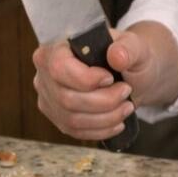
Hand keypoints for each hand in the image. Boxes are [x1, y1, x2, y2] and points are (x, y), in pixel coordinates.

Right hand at [32, 28, 149, 141]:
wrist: (129, 75)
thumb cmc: (126, 56)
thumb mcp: (132, 44)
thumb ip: (127, 47)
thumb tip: (116, 56)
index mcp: (54, 51)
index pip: (59, 68)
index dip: (86, 79)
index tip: (111, 78)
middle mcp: (44, 76)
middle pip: (67, 98)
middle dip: (104, 100)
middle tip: (126, 92)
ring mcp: (49, 100)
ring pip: (72, 119)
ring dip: (106, 117)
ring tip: (127, 107)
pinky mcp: (59, 119)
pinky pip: (77, 132)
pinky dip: (102, 130)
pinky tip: (118, 122)